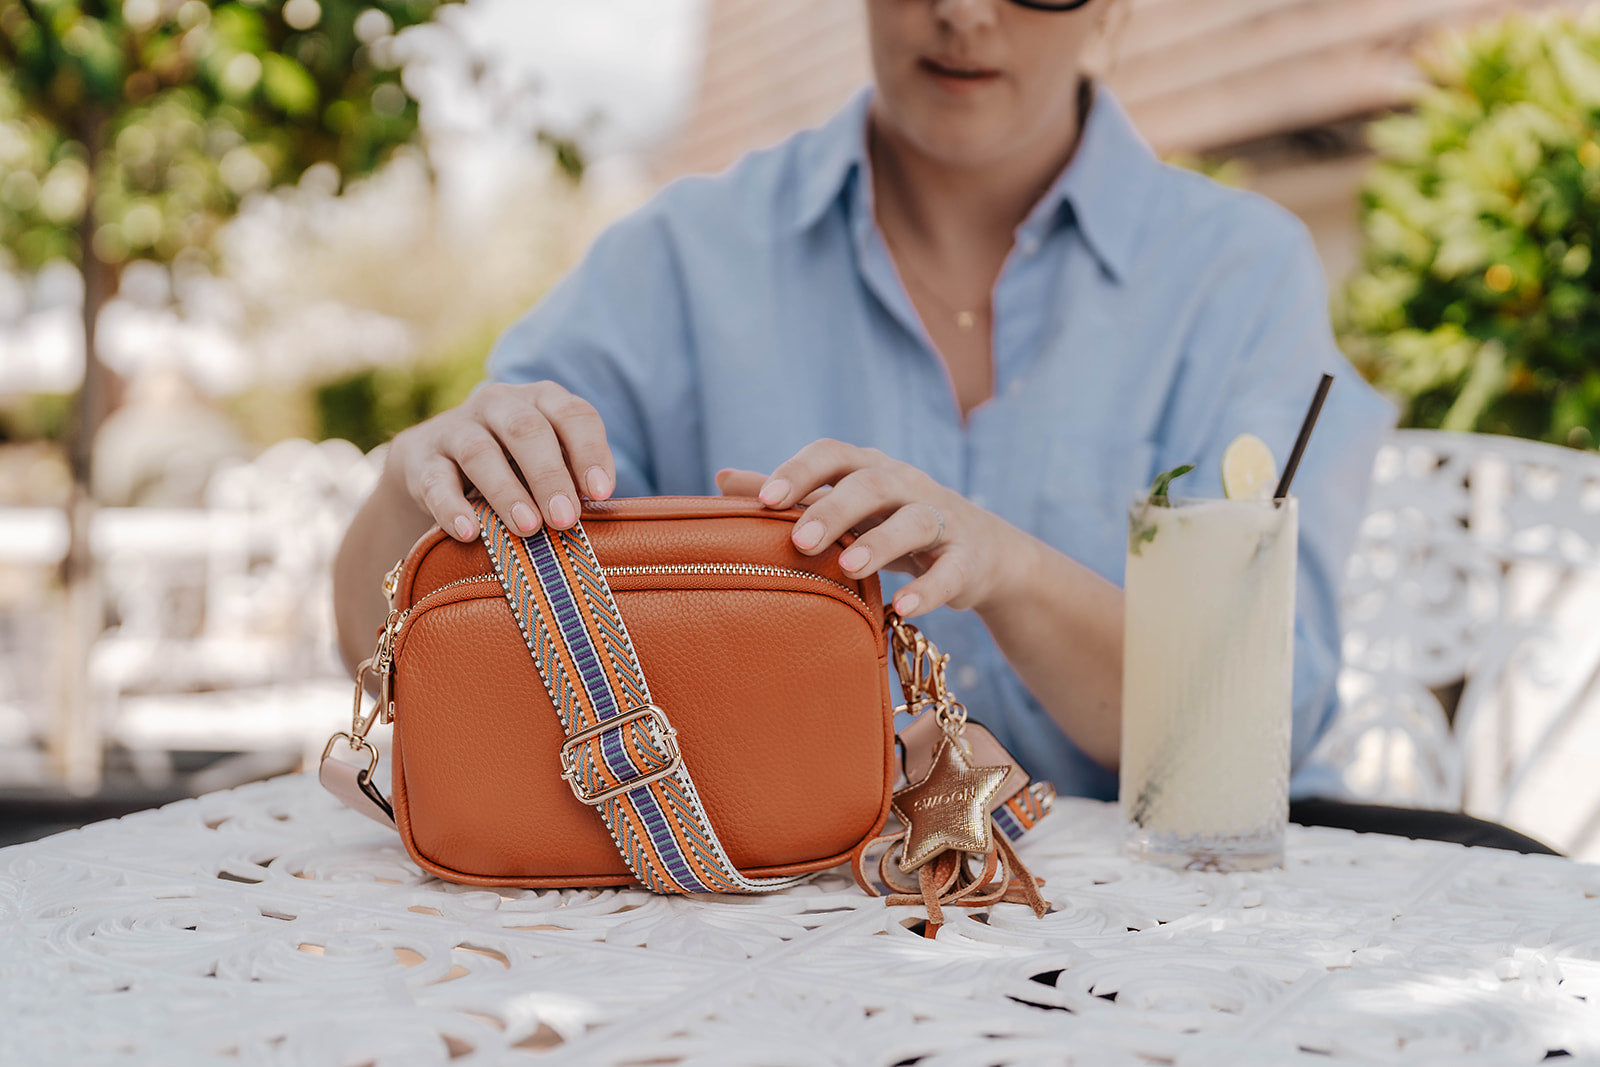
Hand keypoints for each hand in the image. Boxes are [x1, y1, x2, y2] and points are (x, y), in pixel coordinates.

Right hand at [385, 381, 615, 541]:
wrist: (435, 465)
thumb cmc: (513, 468)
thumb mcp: (546, 463)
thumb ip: (573, 479)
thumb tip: (603, 514)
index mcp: (541, 400)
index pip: (573, 414)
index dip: (590, 451)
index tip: (601, 493)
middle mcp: (499, 404)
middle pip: (527, 430)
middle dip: (549, 475)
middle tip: (565, 519)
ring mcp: (456, 427)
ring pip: (480, 452)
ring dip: (506, 491)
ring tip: (527, 527)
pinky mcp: (421, 456)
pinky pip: (434, 480)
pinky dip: (451, 507)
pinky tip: (468, 532)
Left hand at [714, 439, 1034, 618]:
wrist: (982, 551)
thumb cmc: (893, 524)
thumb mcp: (846, 506)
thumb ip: (792, 495)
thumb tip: (722, 480)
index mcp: (869, 469)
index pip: (833, 455)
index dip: (801, 472)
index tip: (765, 500)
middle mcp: (907, 486)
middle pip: (873, 484)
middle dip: (835, 509)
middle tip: (800, 540)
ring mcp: (941, 521)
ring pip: (914, 522)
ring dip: (880, 543)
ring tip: (848, 568)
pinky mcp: (967, 561)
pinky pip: (950, 572)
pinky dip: (927, 590)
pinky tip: (901, 609)